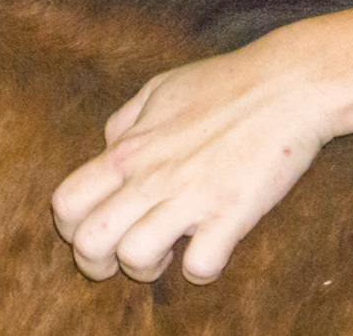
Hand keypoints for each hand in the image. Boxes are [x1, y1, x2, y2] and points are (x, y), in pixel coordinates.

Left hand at [49, 38, 337, 283]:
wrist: (287, 84)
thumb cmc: (224, 83)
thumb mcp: (157, 90)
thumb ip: (125, 123)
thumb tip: (108, 147)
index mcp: (126, 149)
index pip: (65, 201)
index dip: (70, 227)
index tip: (94, 230)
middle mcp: (148, 176)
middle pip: (88, 242)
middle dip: (96, 263)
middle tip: (122, 258)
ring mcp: (188, 197)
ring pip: (135, 258)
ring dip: (147, 267)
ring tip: (167, 252)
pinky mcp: (230, 213)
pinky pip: (200, 266)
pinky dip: (202, 269)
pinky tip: (209, 250)